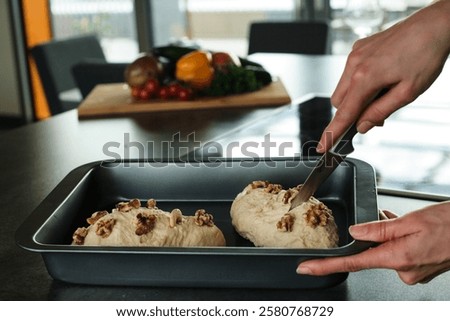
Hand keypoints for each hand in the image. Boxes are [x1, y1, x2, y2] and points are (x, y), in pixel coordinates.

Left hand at [296, 202, 449, 284]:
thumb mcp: (410, 221)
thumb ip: (378, 228)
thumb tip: (354, 232)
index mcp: (396, 259)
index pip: (351, 265)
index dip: (325, 266)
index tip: (305, 268)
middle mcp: (403, 271)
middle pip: (371, 252)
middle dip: (372, 235)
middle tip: (387, 217)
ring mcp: (412, 272)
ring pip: (385, 250)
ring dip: (387, 235)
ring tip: (402, 221)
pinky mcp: (419, 268)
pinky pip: (397, 252)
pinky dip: (397, 239)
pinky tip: (406, 227)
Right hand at [318, 0, 449, 151]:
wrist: (434, 25)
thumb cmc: (425, 54)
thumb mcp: (408, 92)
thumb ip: (380, 112)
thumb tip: (363, 126)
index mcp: (365, 78)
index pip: (343, 114)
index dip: (332, 133)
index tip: (322, 147)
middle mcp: (354, 65)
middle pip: (339, 103)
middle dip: (351, 113)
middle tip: (375, 117)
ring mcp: (355, 55)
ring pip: (343, 88)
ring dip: (356, 98)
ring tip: (383, 94)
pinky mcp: (359, 48)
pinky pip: (349, 73)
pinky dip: (358, 83)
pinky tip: (380, 78)